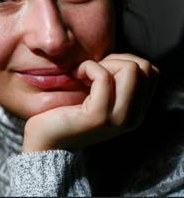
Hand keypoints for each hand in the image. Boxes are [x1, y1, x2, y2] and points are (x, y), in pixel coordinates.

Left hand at [22, 53, 158, 151]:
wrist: (46, 140)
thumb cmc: (66, 112)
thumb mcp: (99, 97)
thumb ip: (116, 83)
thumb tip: (120, 57)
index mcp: (135, 112)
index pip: (152, 72)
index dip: (126, 61)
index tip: (102, 69)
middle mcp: (132, 117)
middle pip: (144, 68)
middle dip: (116, 60)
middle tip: (91, 71)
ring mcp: (118, 118)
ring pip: (130, 70)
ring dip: (103, 64)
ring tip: (84, 74)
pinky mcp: (98, 116)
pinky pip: (103, 77)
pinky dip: (88, 67)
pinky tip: (75, 75)